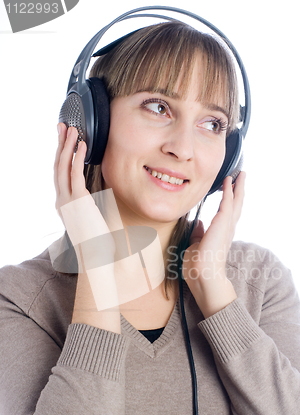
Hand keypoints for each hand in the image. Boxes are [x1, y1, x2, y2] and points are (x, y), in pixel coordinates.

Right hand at [54, 124, 110, 245]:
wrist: (95, 257)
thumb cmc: (96, 243)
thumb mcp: (91, 221)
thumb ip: (90, 207)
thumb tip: (97, 200)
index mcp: (63, 206)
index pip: (59, 175)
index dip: (61, 156)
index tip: (64, 141)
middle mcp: (62, 201)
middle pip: (57, 167)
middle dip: (60, 145)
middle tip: (62, 126)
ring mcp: (67, 201)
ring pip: (63, 167)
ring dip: (67, 146)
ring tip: (72, 130)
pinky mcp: (78, 201)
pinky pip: (76, 174)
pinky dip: (78, 158)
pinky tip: (82, 145)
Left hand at [182, 172, 245, 317]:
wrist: (202, 276)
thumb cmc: (198, 267)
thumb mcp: (194, 246)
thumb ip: (197, 234)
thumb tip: (197, 223)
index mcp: (221, 235)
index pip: (227, 213)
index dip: (230, 200)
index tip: (230, 188)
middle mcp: (227, 230)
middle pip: (236, 205)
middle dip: (239, 190)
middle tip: (241, 177)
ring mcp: (226, 227)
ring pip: (235, 202)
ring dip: (238, 187)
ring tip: (240, 175)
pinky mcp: (222, 224)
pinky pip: (227, 203)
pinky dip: (229, 191)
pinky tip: (228, 181)